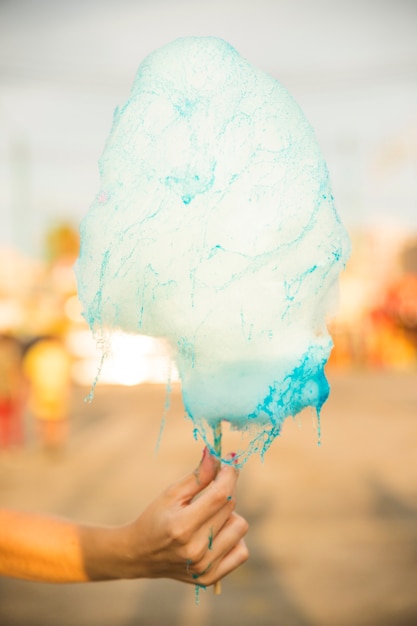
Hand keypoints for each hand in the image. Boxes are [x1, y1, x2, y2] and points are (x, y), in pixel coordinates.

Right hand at [110, 447, 248, 585]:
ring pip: (241, 527)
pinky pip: (242, 551)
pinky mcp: (211, 578)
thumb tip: (217, 455)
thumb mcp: (171, 493)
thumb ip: (198, 476)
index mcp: (182, 526)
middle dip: (226, 490)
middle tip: (214, 486)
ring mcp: (204, 567)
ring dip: (230, 516)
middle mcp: (195, 550)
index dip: (229, 474)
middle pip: (231, 507)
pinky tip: (216, 534)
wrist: (139, 554)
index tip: (230, 461)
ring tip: (210, 516)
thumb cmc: (155, 518)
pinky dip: (233, 539)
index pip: (221, 495)